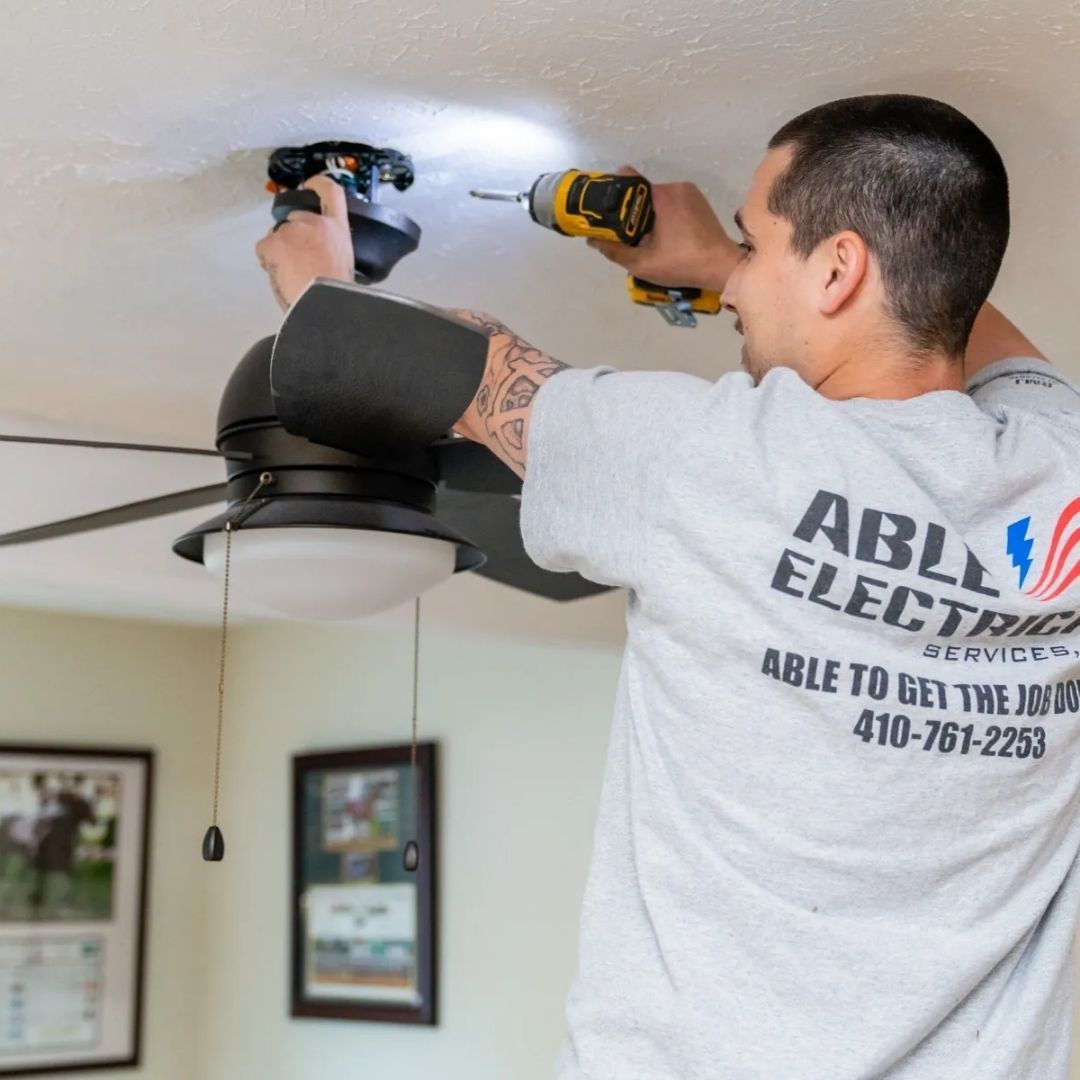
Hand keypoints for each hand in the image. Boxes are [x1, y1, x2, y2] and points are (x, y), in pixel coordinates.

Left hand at [255, 175, 354, 310]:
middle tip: (293, 259)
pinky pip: (264, 249)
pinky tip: (279, 275)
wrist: (326, 305)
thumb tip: (319, 255)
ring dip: (280, 252)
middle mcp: (315, 223)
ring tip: (290, 274)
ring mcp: (293, 230)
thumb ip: (331, 249)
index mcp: (338, 229)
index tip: (310, 184)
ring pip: (277, 236)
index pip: (332, 193)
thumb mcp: (344, 263)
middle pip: (295, 219)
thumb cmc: (337, 292)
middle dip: (290, 236)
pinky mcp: (274, 242)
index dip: (318, 183)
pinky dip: (268, 261)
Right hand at [587, 167, 742, 291]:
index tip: (607, 211)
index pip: (629, 180)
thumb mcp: (642, 263)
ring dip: (648, 215)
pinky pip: (672, 203)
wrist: (722, 267)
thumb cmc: (682, 264)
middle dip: (631, 211)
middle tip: (625, 233)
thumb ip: (614, 250)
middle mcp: (676, 187)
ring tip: (646, 238)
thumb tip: (592, 239)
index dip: (614, 195)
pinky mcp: (699, 201)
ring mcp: (690, 193)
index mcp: (661, 195)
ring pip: (657, 199)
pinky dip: (663, 216)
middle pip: (642, 193)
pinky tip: (664, 236)